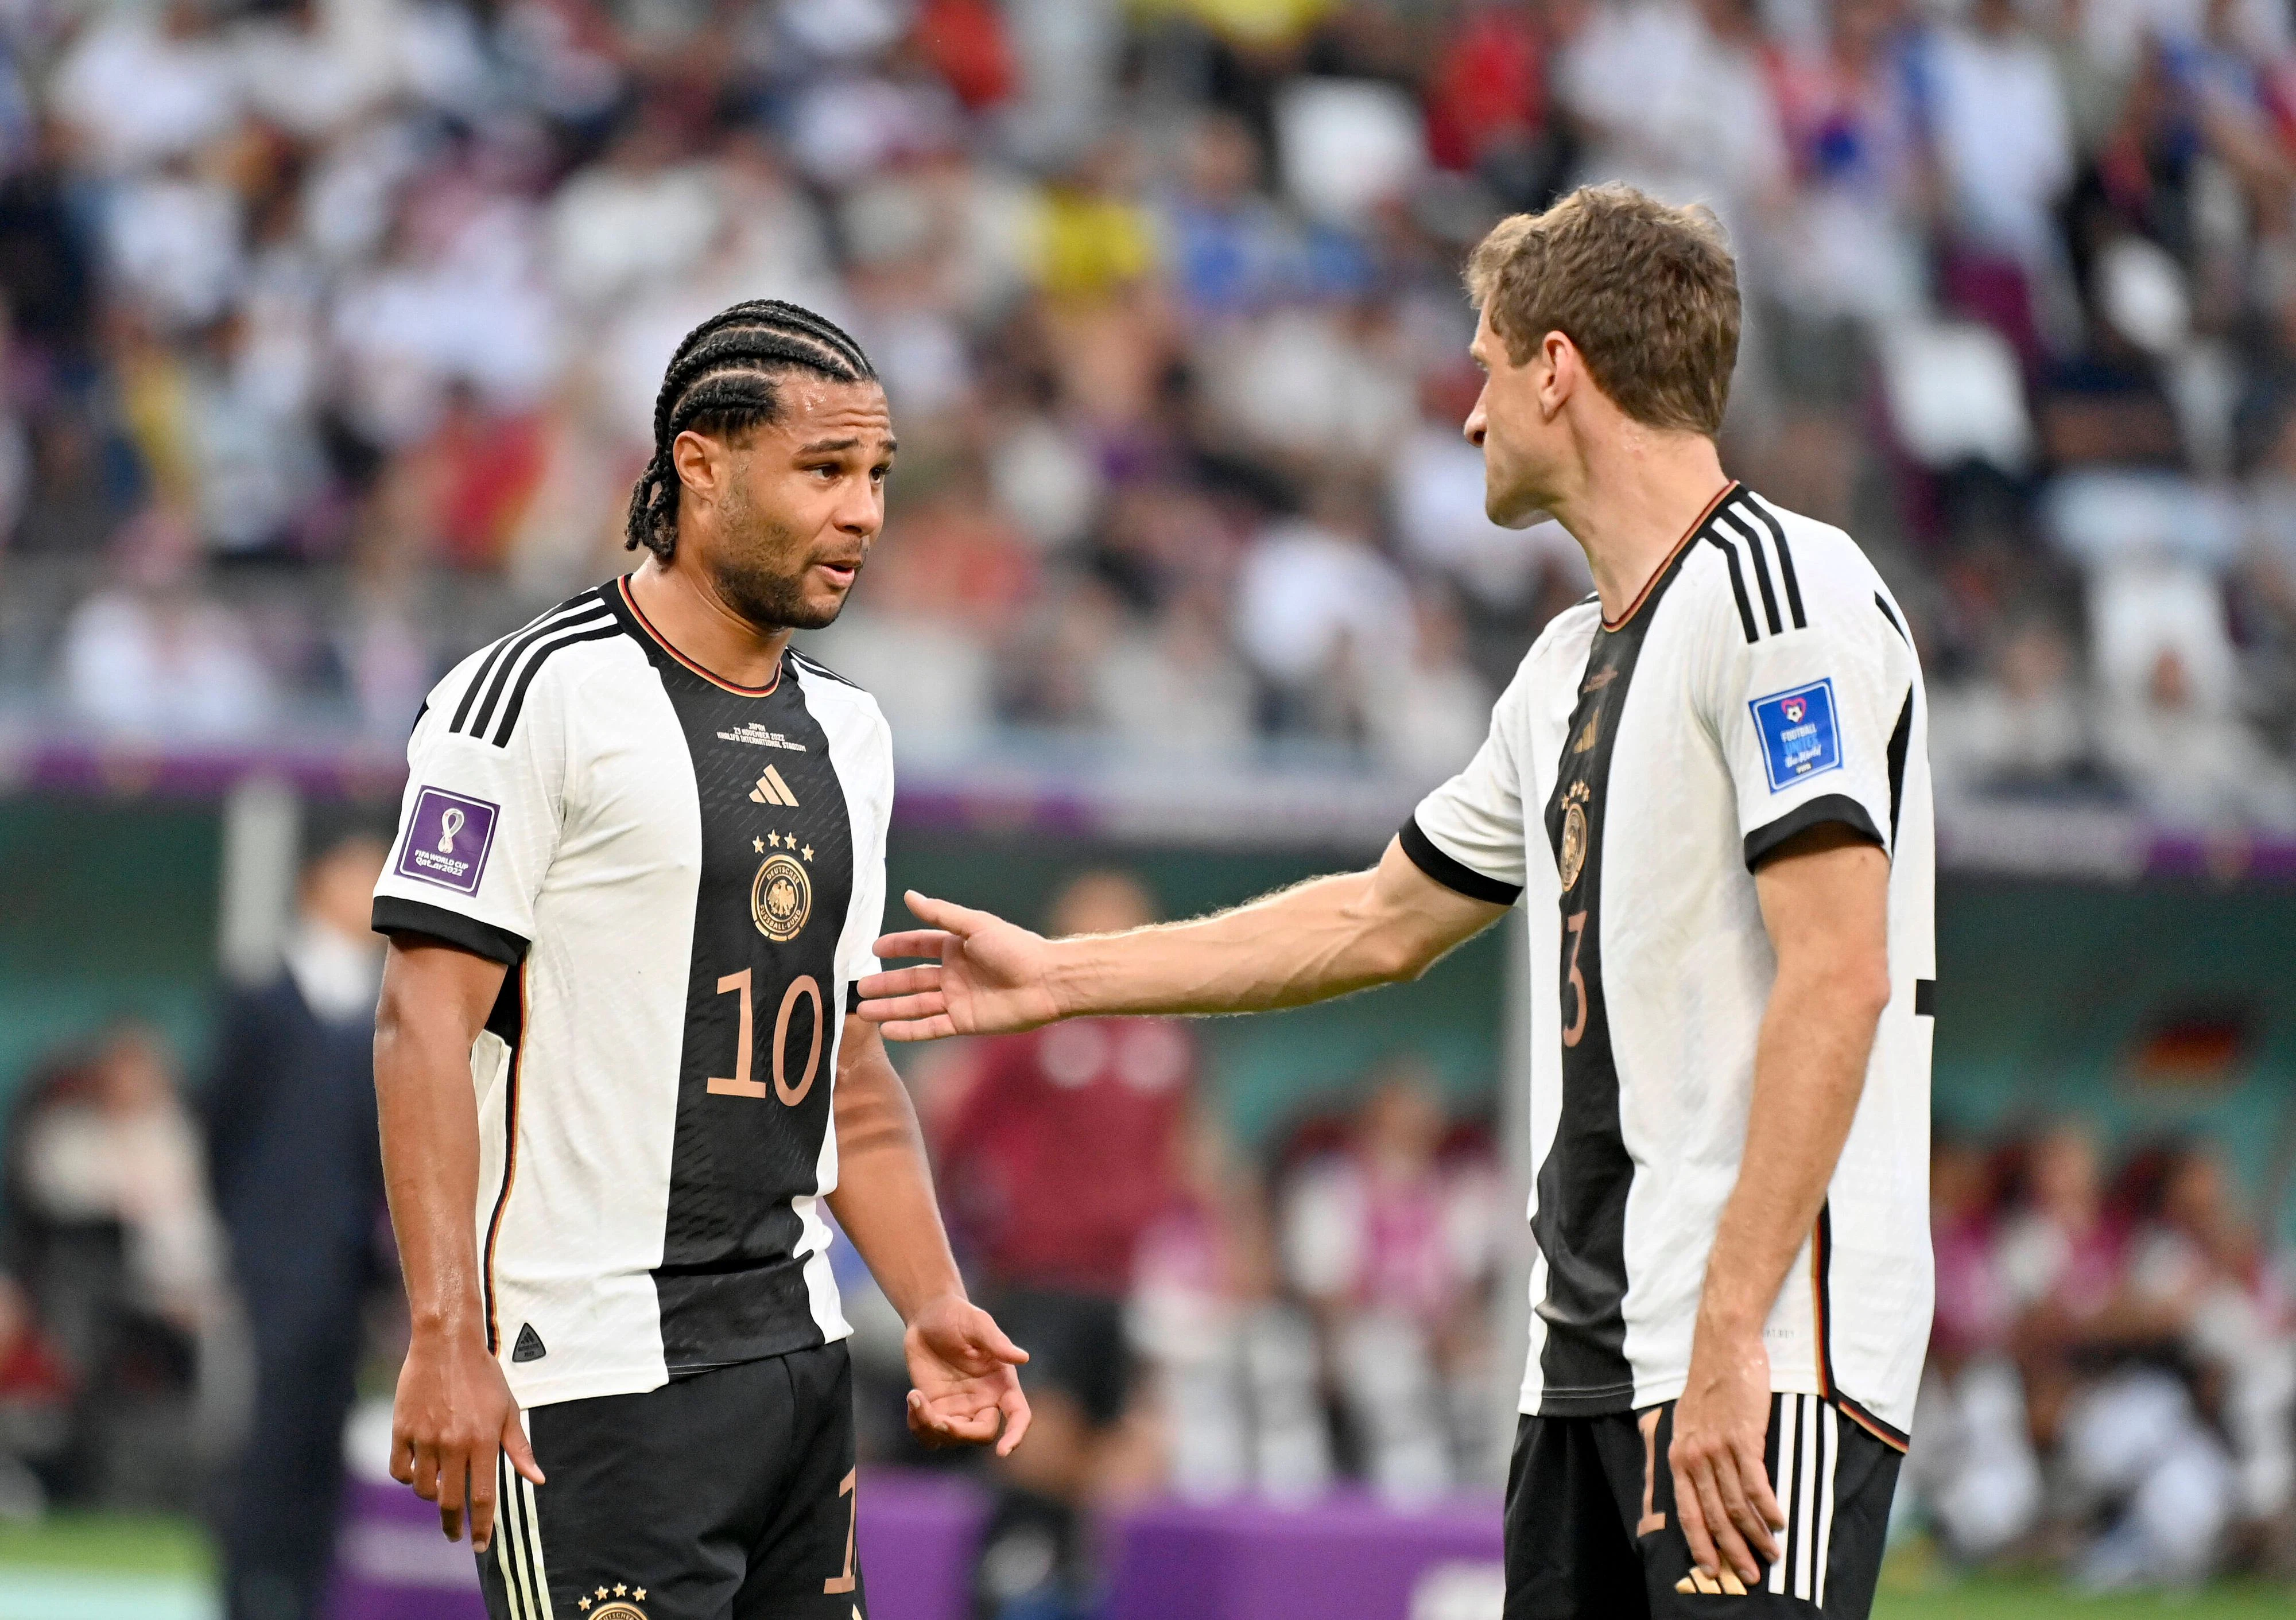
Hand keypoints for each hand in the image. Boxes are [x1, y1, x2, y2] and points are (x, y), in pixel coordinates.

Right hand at [390, 1326, 542, 1550]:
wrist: (445, 1345)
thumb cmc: (482, 1377)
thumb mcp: (508, 1410)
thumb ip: (519, 1448)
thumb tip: (538, 1479)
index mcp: (482, 1441)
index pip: (482, 1498)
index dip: (481, 1527)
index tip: (479, 1545)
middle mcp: (453, 1444)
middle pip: (449, 1501)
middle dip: (454, 1525)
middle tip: (456, 1535)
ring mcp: (424, 1438)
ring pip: (423, 1489)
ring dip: (432, 1497)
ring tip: (441, 1490)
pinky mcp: (401, 1430)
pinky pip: (400, 1470)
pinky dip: (408, 1477)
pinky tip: (419, 1472)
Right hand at [859, 892, 1065, 1040]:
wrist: (1047, 981)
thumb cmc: (1016, 948)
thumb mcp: (975, 925)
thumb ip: (940, 914)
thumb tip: (909, 895)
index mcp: (957, 947)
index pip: (919, 945)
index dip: (897, 947)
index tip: (873, 949)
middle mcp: (954, 973)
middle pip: (912, 979)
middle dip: (885, 984)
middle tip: (858, 988)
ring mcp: (958, 999)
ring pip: (916, 1005)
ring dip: (890, 1008)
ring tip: (863, 1011)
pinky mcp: (965, 1022)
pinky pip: (931, 1028)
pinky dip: (910, 1030)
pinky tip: (888, 1031)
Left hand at [902, 1295, 1030, 1456]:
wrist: (928, 1316)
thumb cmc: (958, 1316)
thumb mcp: (977, 1323)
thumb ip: (997, 1342)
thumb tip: (1022, 1358)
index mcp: (1001, 1383)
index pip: (1018, 1415)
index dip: (1015, 1435)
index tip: (1003, 1451)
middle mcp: (983, 1401)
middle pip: (981, 1434)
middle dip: (960, 1432)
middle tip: (938, 1419)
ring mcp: (958, 1408)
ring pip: (951, 1438)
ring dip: (932, 1427)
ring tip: (915, 1397)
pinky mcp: (935, 1409)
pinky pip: (929, 1434)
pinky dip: (918, 1426)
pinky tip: (913, 1398)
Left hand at [1668, 1316, 1782, 1588]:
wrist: (1723, 1347)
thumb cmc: (1709, 1385)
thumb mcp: (1687, 1422)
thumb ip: (1691, 1455)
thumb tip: (1698, 1487)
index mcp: (1678, 1456)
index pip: (1687, 1513)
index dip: (1702, 1546)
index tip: (1715, 1572)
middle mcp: (1694, 1457)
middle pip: (1715, 1517)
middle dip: (1733, 1551)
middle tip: (1751, 1575)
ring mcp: (1718, 1448)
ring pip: (1738, 1505)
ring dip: (1757, 1535)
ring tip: (1772, 1554)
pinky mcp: (1743, 1438)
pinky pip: (1756, 1484)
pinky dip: (1769, 1508)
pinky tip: (1780, 1522)